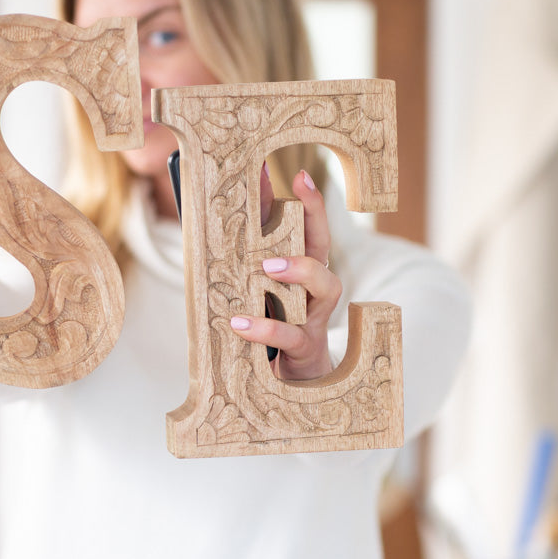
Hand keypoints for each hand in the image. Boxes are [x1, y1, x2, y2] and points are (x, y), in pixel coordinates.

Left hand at [229, 169, 339, 379]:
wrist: (290, 383)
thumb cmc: (272, 326)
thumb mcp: (260, 289)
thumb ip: (251, 253)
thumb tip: (231, 207)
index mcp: (303, 273)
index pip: (313, 231)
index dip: (311, 204)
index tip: (300, 175)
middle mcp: (316, 291)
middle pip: (326, 251)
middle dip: (314, 226)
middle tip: (284, 205)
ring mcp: (315, 319)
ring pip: (326, 289)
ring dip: (299, 272)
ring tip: (266, 267)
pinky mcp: (304, 350)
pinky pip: (291, 337)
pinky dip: (266, 329)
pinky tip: (239, 324)